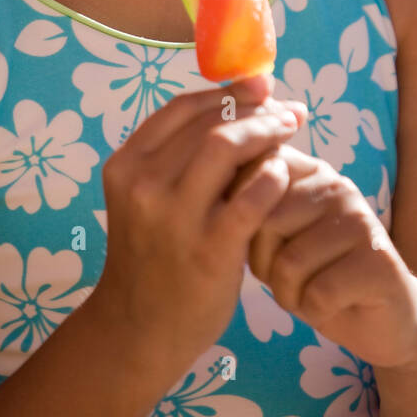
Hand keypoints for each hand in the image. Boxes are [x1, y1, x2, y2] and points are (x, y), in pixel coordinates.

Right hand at [92, 74, 308, 380]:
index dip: (228, 92)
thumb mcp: (147, 198)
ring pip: (228, 145)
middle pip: (211, 122)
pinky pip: (253, 193)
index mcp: (126, 165)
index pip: (183, 108)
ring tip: (291, 132)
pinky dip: (274, 174)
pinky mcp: (209, 248)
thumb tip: (239, 99)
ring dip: (267, 132)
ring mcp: (175, 217)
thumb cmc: (154, 256)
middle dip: (257, 108)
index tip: (262, 87)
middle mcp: (144, 185)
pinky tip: (284, 174)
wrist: (140, 329)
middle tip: (289, 111)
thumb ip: (180, 156)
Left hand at [247, 145, 416, 370]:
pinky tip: (331, 306)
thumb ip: (255, 208)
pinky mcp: (379, 261)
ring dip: (289, 293)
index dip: (245, 223)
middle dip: (264, 265)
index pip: (253, 177)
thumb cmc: (319, 274)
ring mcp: (361, 220)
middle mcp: (336, 185)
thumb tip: (216, 192)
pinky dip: (314, 311)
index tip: (266, 244)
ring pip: (290, 262)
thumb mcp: (279, 237)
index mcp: (308, 171)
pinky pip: (318, 292)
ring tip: (310, 292)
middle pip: (265, 222)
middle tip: (288, 278)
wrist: (382, 318)